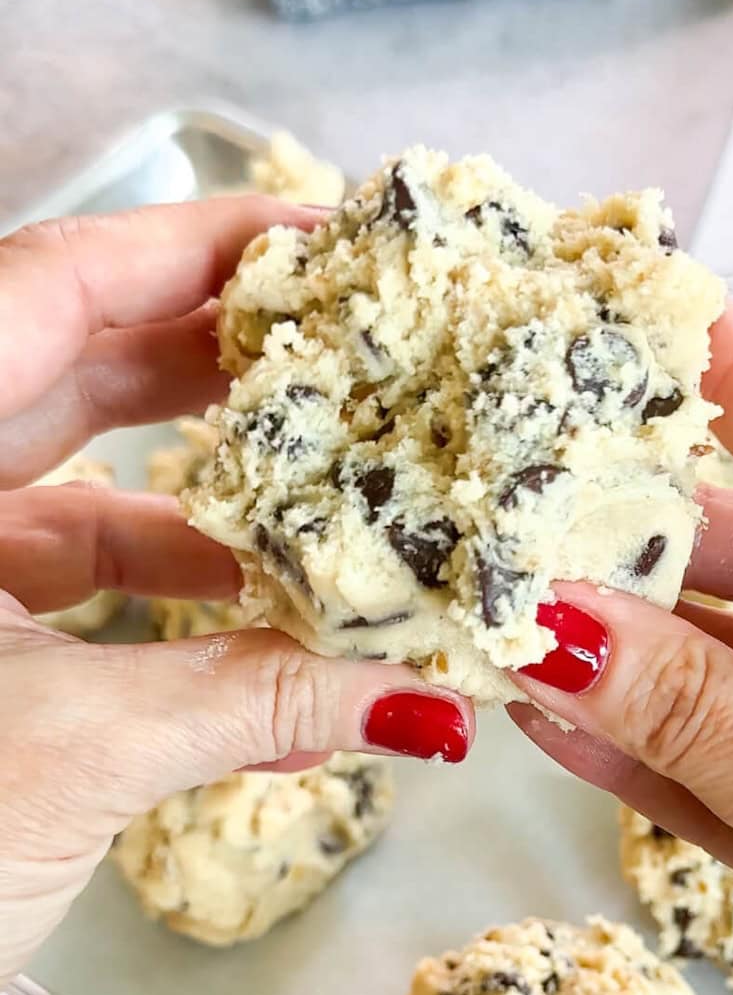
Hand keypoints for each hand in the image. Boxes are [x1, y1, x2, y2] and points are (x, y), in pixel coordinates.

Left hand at [0, 202, 473, 981]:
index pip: (52, 286)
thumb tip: (418, 701)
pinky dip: (166, 602)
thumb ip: (252, 705)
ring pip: (81, 484)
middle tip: (350, 358)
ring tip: (333, 518)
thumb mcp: (71, 753)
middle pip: (74, 367)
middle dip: (223, 366)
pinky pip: (68, 580)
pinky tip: (267, 643)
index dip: (192, 249)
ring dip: (212, 508)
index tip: (315, 240)